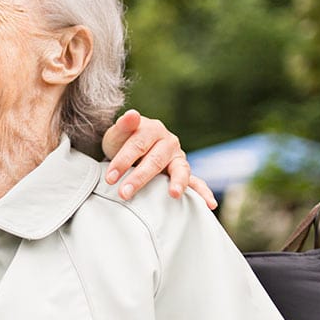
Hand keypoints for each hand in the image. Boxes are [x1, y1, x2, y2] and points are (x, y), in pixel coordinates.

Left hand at [101, 110, 218, 209]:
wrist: (128, 147)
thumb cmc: (122, 142)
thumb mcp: (117, 134)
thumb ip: (123, 126)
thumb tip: (132, 114)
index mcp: (153, 129)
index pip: (137, 145)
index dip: (122, 161)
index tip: (109, 177)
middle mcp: (169, 142)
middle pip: (155, 160)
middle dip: (139, 178)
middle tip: (124, 193)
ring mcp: (178, 157)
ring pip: (180, 169)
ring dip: (177, 183)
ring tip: (174, 194)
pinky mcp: (182, 171)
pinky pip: (195, 182)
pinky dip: (203, 192)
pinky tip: (209, 204)